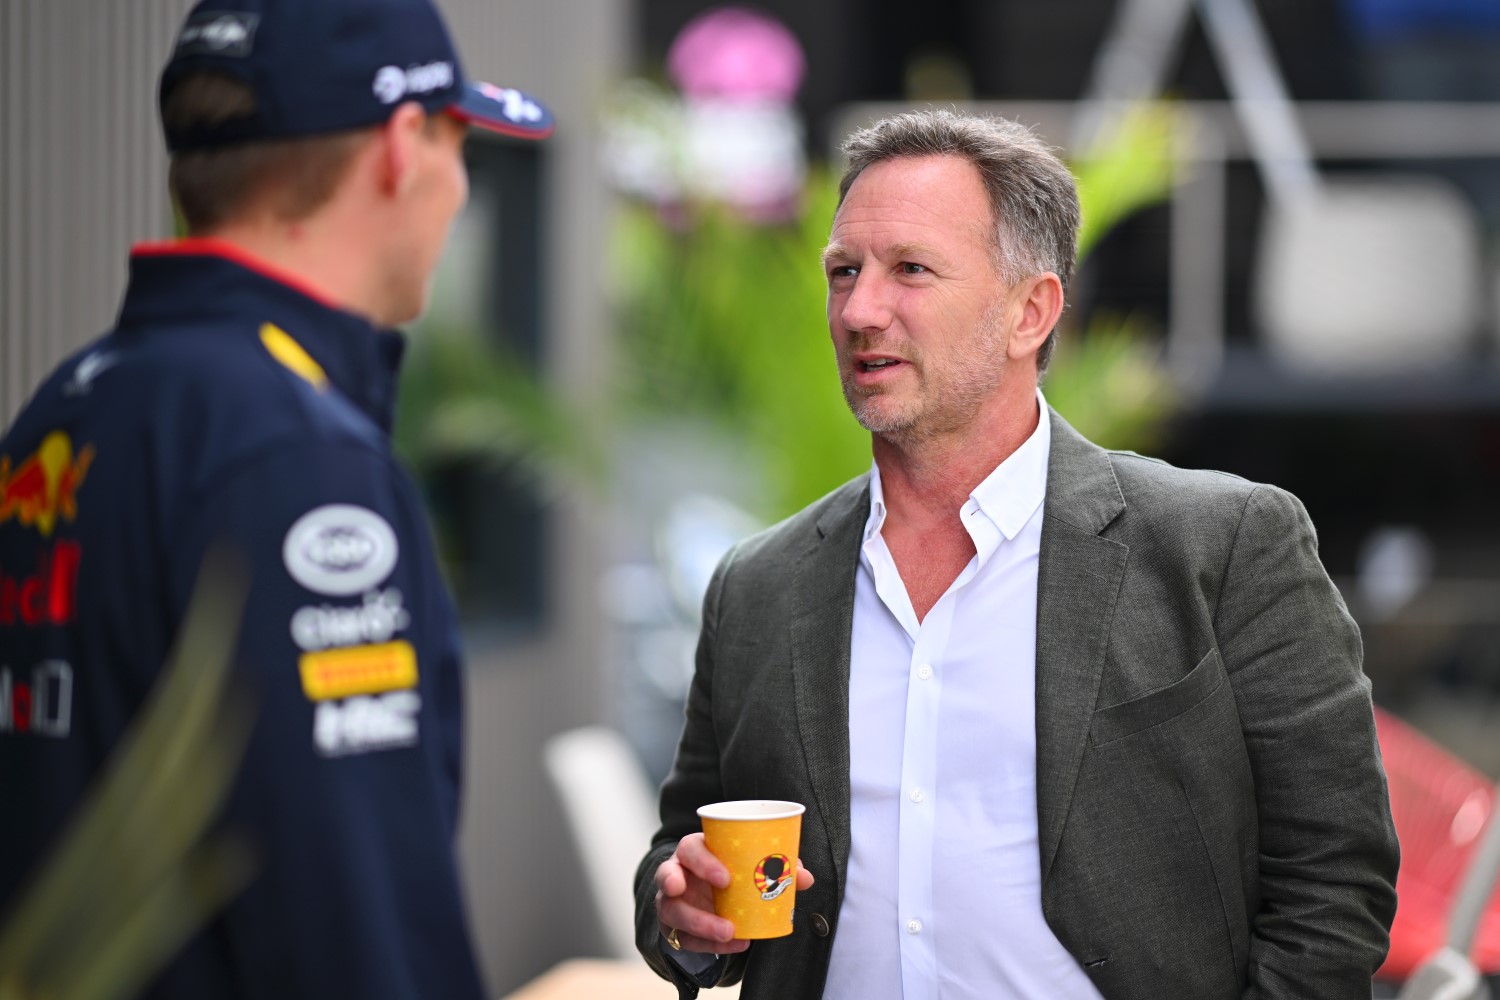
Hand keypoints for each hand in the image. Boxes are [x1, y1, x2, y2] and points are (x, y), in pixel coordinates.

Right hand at [654, 832, 814, 953]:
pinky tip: (734, 944)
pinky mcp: (673, 927)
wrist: (707, 897)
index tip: (725, 878)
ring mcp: (671, 901)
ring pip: (671, 911)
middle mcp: (677, 873)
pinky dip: (707, 944)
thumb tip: (804, 877)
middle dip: (689, 888)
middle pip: (668, 875)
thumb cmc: (729, 872)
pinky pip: (684, 938)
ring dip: (699, 923)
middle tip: (721, 896)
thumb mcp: (747, 865)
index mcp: (694, 851)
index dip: (703, 861)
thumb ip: (776, 867)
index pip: (689, 848)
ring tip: (727, 931)